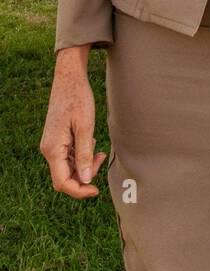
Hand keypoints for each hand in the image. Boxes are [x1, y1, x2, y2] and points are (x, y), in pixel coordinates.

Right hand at [40, 50, 107, 198]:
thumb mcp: (85, 127)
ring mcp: (52, 145)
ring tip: (98, 151)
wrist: (69, 79)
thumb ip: (84, 154)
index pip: (62, 182)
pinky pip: (67, 156)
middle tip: (100, 160)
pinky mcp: (57, 140)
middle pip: (64, 177)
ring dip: (84, 165)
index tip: (96, 190)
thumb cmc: (78, 99)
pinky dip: (81, 156)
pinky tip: (91, 143)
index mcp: (53, 149)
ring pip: (67, 167)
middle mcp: (48, 150)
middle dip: (84, 177)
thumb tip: (85, 180)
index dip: (79, 191)